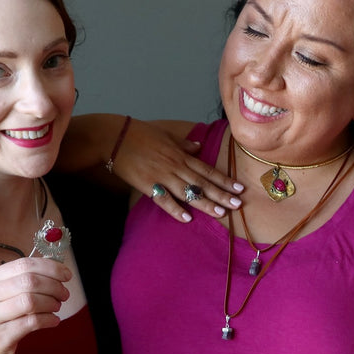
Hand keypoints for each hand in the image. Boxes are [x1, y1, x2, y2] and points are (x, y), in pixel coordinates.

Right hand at [0, 257, 71, 353]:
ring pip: (30, 300)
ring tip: (56, 308)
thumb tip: (52, 271)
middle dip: (54, 286)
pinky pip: (31, 322)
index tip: (65, 274)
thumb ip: (17, 285)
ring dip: (51, 303)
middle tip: (64, 294)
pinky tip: (53, 321)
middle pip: (28, 281)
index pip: (22, 264)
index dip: (50, 267)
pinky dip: (48, 319)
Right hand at [113, 119, 243, 221]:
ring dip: (205, 204)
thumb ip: (183, 144)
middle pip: (203, 183)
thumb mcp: (166, 135)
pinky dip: (175, 209)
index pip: (207, 170)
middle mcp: (175, 166)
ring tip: (220, 214)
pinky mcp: (148, 185)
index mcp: (181, 155)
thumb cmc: (139, 134)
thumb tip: (198, 146)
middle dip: (221, 195)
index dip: (224, 180)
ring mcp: (162, 176)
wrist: (115, 138)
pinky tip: (187, 219)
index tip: (239, 188)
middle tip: (238, 205)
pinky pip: (164, 199)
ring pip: (188, 192)